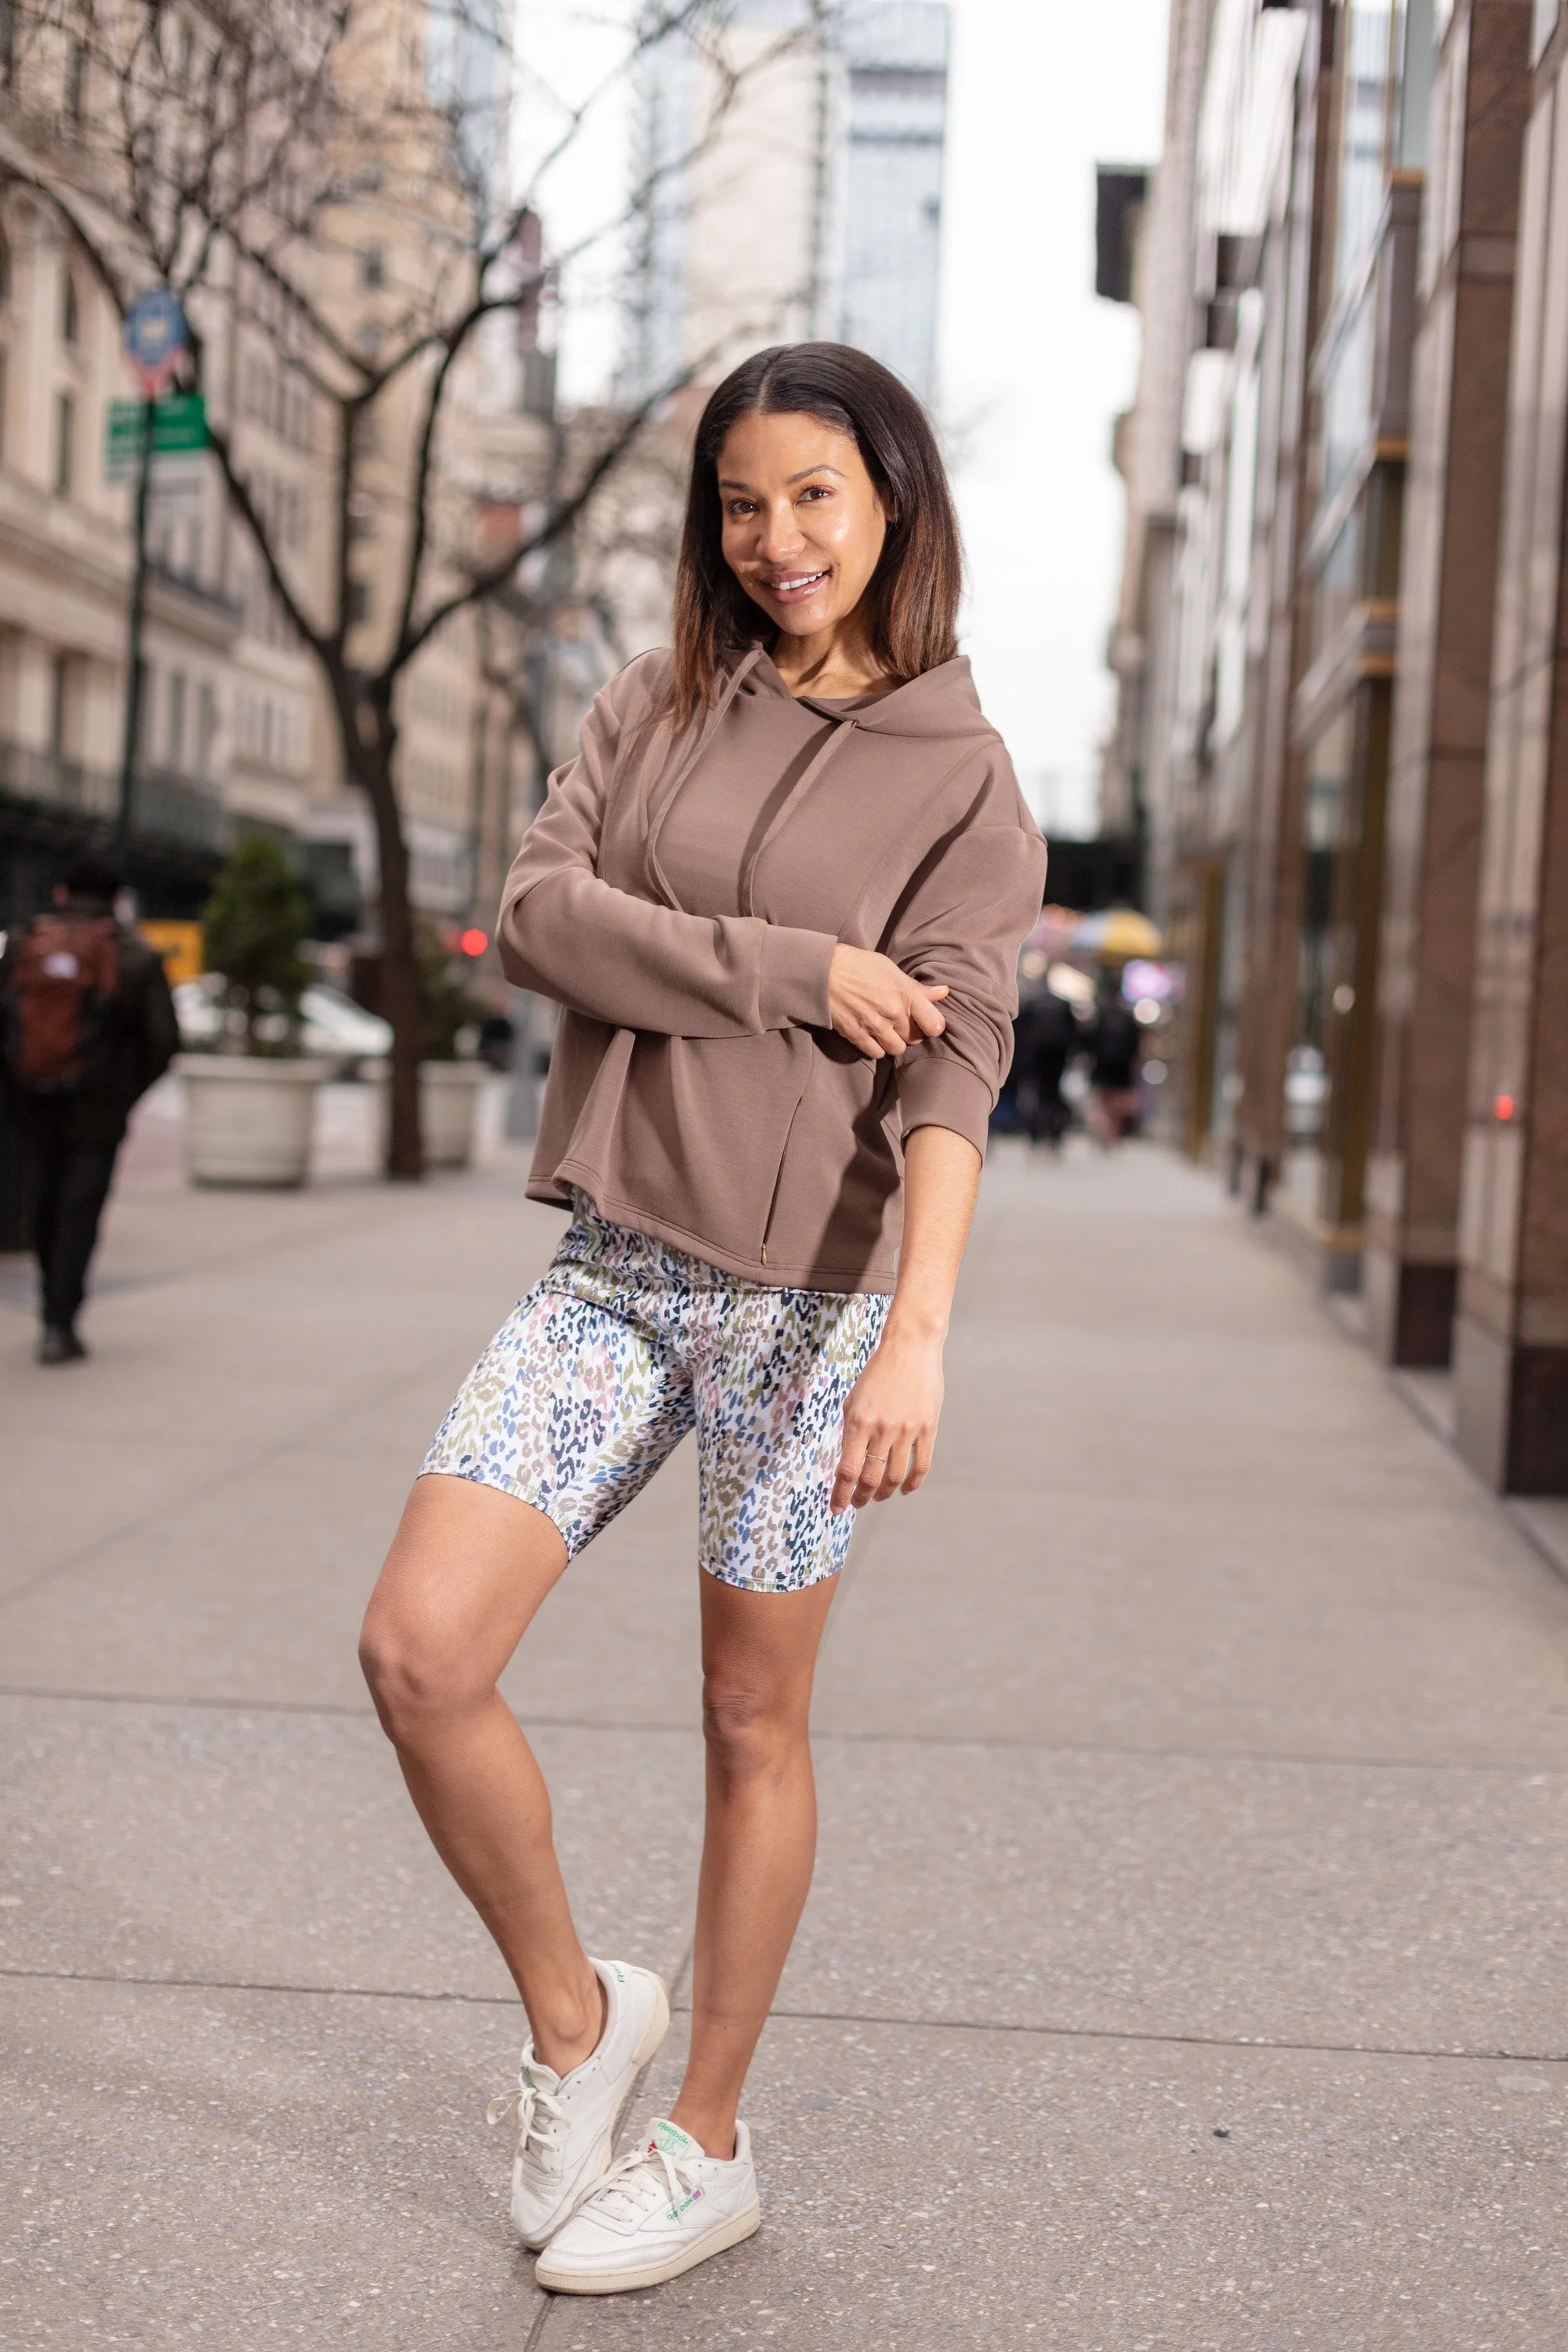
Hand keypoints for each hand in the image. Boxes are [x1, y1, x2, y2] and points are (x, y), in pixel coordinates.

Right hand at [827, 945, 947, 1058]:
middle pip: (915, 1038)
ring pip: (896, 1049)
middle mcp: (892, 1012)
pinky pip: (876, 1053)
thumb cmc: (858, 965)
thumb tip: (943, 993)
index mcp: (905, 993)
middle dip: (911, 1032)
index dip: (933, 1025)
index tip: (927, 1022)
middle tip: (902, 1023)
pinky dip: (876, 1047)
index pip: (935, 1024)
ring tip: (886, 1030)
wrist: (823, 972)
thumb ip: (917, 987)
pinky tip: (872, 1035)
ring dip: (894, 1042)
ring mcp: (874, 1025)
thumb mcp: (891, 969)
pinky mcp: (856, 1035)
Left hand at [831, 1325, 944, 1511]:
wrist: (910, 1348)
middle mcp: (882, 1429)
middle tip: (857, 1504)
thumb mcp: (853, 1400)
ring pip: (894, 1477)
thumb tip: (847, 1462)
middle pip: (870, 1479)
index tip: (837, 1508)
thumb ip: (850, 1431)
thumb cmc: (877, 1374)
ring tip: (878, 1497)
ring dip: (884, 1493)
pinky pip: (921, 1466)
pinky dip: (912, 1483)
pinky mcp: (928, 1428)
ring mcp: (907, 1430)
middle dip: (861, 1498)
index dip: (840, 1495)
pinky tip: (904, 1489)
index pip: (847, 1470)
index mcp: (858, 1422)